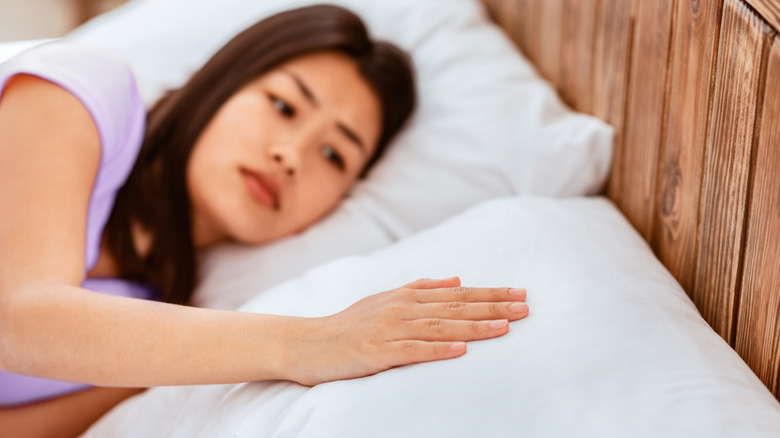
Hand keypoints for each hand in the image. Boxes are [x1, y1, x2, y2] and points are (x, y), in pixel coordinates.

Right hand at [287, 277, 527, 385]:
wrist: (308, 344)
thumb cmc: (350, 324)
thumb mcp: (385, 299)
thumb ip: (421, 287)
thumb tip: (456, 278)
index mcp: (406, 296)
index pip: (457, 294)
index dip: (490, 293)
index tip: (519, 293)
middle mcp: (401, 308)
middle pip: (455, 306)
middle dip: (493, 306)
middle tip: (526, 307)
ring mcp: (389, 329)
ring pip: (440, 326)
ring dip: (474, 326)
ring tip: (505, 327)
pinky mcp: (377, 352)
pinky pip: (412, 350)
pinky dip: (438, 349)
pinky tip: (461, 349)